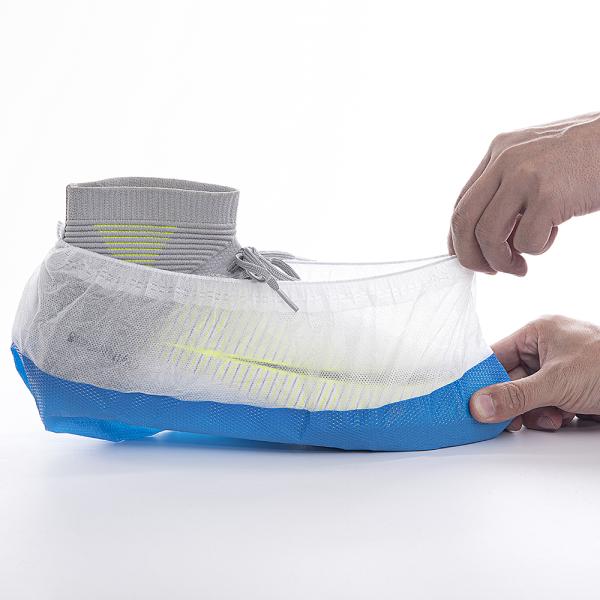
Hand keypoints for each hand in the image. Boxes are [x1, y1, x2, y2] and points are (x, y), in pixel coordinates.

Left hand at [449, 113, 599, 274]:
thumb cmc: (585, 157)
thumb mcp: (534, 160)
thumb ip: (506, 188)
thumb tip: (482, 237)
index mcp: (498, 150)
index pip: (461, 204)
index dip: (460, 238)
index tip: (472, 257)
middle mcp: (504, 160)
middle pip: (463, 220)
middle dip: (469, 256)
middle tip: (487, 272)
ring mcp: (525, 176)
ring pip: (488, 235)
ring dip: (501, 261)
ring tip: (519, 266)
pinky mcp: (548, 195)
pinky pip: (525, 241)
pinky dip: (536, 249)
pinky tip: (553, 235)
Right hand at [470, 315, 599, 430]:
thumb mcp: (556, 382)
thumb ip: (514, 396)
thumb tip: (477, 405)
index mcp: (539, 333)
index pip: (496, 355)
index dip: (483, 379)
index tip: (471, 400)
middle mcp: (547, 350)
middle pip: (511, 380)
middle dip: (513, 402)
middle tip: (507, 420)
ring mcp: (561, 372)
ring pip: (527, 398)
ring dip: (534, 413)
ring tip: (551, 417)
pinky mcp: (572, 392)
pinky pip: (546, 407)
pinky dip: (551, 417)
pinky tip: (564, 419)